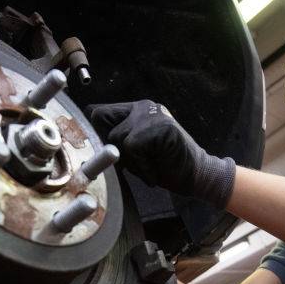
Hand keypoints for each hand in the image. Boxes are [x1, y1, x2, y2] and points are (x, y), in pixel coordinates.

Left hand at [87, 100, 235, 207]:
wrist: (197, 176)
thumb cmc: (165, 166)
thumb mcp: (134, 153)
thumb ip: (115, 142)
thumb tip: (87, 142)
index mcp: (136, 110)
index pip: (99, 113)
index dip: (97, 133)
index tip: (105, 152)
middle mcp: (143, 106)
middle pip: (101, 121)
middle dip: (113, 148)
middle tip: (136, 163)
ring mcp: (152, 114)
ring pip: (116, 137)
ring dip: (130, 160)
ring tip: (150, 166)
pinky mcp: (160, 126)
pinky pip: (131, 146)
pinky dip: (141, 164)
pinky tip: (156, 169)